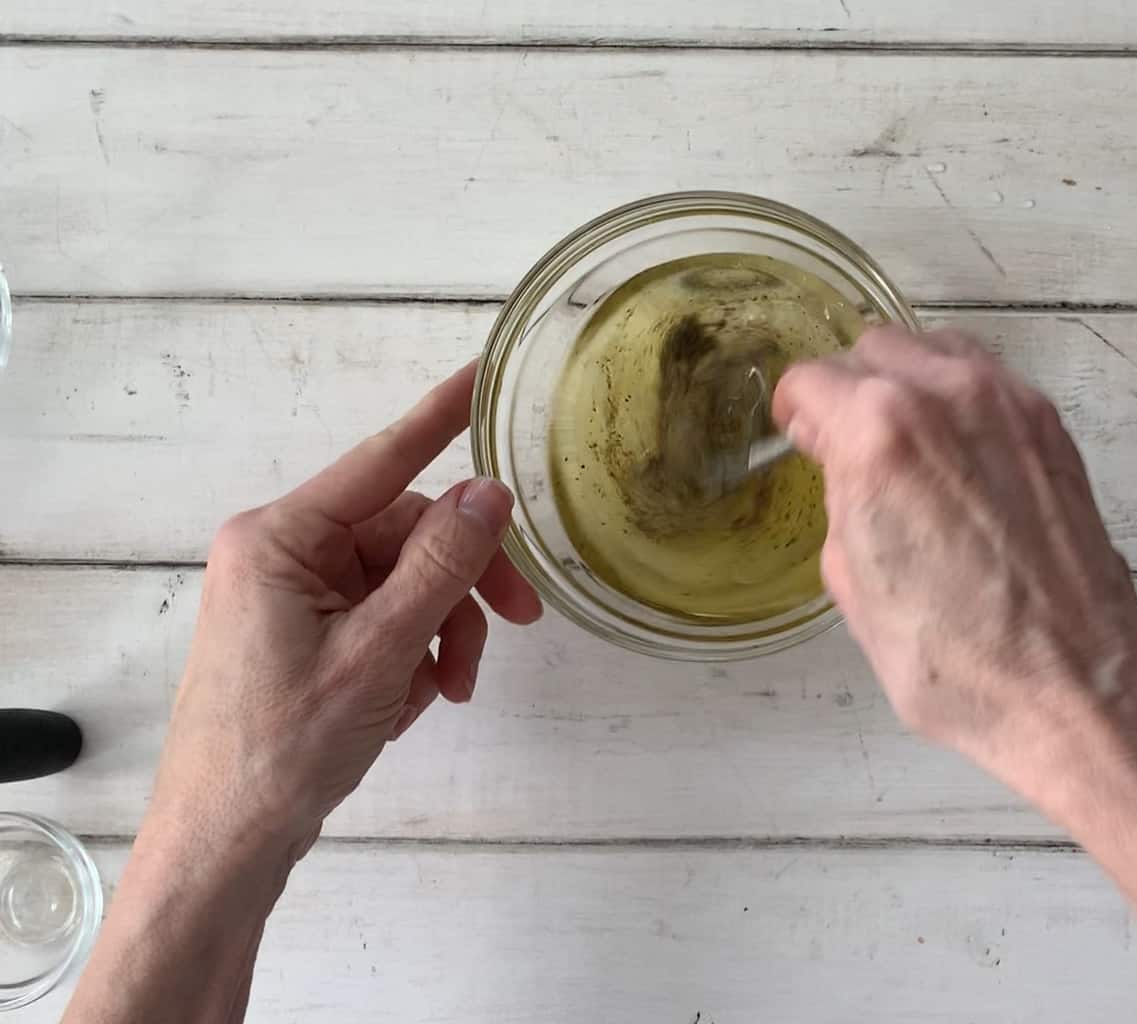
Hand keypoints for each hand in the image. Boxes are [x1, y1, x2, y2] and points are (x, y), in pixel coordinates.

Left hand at [147, 361, 541, 860]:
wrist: (226, 842)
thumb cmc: (283, 748)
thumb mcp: (378, 653)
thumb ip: (439, 567)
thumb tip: (489, 494)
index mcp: (280, 539)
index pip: (381, 462)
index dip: (439, 417)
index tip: (483, 373)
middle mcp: (282, 553)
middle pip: (409, 534)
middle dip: (463, 585)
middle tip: (516, 627)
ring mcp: (293, 595)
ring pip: (407, 581)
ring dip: (443, 631)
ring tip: (449, 690)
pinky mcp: (306, 634)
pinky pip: (386, 616)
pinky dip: (416, 654)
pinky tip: (413, 700)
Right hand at [773, 326, 1136, 785]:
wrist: (1071, 683)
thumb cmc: (957, 658)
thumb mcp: (853, 582)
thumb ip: (840, 499)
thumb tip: (843, 467)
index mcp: (877, 434)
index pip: (811, 381)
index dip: (798, 415)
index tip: (802, 438)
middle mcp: (944, 397)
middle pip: (873, 351)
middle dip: (850, 392)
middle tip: (849, 447)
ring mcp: (1007, 403)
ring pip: (934, 350)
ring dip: (908, 382)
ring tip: (906, 445)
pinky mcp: (1049, 426)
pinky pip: (987, 379)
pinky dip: (960, 399)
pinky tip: (957, 455)